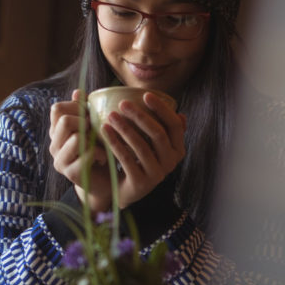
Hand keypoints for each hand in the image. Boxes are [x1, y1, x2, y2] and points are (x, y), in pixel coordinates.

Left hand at [101, 89, 186, 209]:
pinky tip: (104, 130)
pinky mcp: (141, 183)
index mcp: (177, 150)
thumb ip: (164, 129)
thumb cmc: (138, 160)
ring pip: (141, 146)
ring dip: (125, 128)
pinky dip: (115, 143)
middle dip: (140, 116)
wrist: (124, 190)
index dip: (162, 109)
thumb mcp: (153, 145)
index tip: (146, 95)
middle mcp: (171, 163)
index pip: (175, 126)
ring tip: (111, 115)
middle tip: (123, 103)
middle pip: (158, 134)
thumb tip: (180, 112)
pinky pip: (127, 159)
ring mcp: (157, 174)